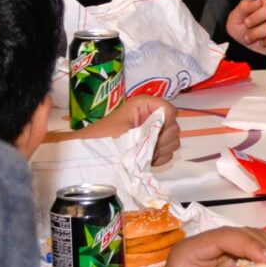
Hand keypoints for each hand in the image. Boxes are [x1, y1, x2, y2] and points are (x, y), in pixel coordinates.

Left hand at [61, 96, 179, 165]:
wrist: (91, 156)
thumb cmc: (104, 138)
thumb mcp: (125, 130)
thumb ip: (149, 130)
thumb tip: (170, 134)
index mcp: (146, 106)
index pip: (171, 111)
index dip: (164, 123)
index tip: (150, 132)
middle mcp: (153, 118)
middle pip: (174, 127)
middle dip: (161, 140)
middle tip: (142, 146)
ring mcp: (155, 134)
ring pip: (173, 142)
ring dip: (159, 150)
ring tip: (140, 154)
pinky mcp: (155, 148)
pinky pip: (169, 153)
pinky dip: (158, 159)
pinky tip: (143, 160)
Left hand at [226, 0, 265, 53]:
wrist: (242, 48)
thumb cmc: (240, 29)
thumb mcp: (235, 17)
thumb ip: (244, 7)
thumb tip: (258, 2)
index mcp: (264, 3)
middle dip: (256, 17)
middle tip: (247, 23)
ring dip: (258, 32)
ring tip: (250, 36)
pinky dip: (265, 41)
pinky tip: (261, 41)